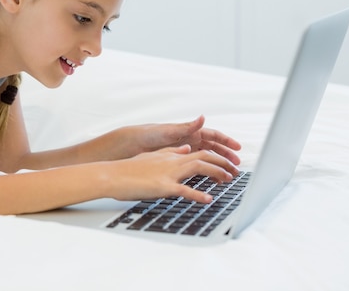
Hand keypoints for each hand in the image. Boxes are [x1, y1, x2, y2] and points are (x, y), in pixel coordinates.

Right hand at [107, 144, 239, 203]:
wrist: (113, 175)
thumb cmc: (129, 170)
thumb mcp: (151, 157)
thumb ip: (170, 152)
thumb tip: (186, 149)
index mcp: (170, 155)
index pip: (198, 151)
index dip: (215, 157)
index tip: (226, 164)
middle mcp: (172, 161)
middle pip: (205, 157)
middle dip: (223, 163)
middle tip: (234, 173)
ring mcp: (169, 172)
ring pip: (200, 167)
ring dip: (217, 173)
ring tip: (228, 181)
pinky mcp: (164, 186)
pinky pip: (185, 190)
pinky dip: (199, 195)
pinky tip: (208, 199)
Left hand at [120, 115, 240, 165]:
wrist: (130, 146)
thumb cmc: (148, 135)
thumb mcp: (169, 131)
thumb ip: (187, 127)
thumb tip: (203, 117)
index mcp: (189, 131)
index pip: (213, 135)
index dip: (227, 141)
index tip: (238, 149)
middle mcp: (189, 140)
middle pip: (213, 148)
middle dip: (225, 156)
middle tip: (237, 166)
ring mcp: (184, 152)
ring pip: (205, 158)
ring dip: (216, 166)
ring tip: (227, 175)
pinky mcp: (177, 162)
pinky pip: (195, 167)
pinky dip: (203, 173)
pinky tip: (209, 181)